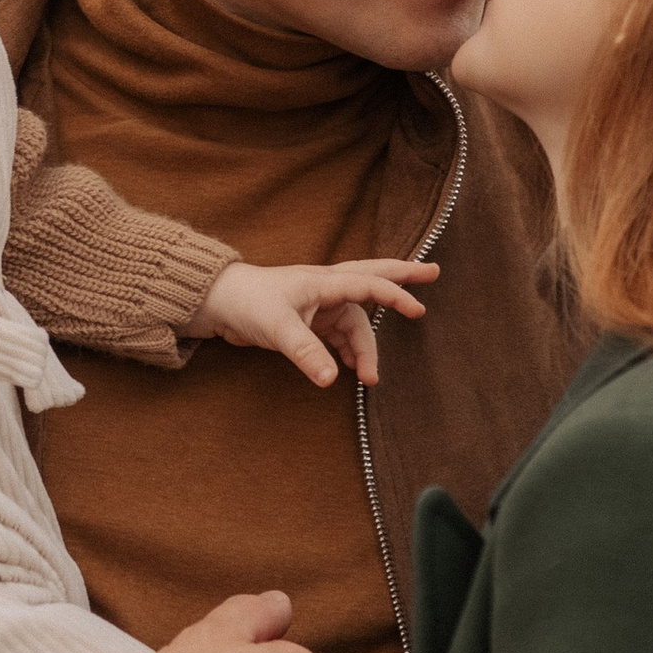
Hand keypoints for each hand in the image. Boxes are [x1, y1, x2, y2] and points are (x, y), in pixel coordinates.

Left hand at [193, 256, 434, 389]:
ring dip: (366, 347)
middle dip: (403, 278)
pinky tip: (353, 370)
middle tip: (434, 272)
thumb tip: (331, 380)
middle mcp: (327, 289)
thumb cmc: (248, 303)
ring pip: (357, 322)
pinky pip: (341, 336)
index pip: (369, 285)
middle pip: (373, 279)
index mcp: (324, 282)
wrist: (219, 303)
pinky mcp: (311, 321)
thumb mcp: (278, 329)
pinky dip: (350, 352)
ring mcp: (320, 305)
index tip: (418, 312)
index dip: (396, 297)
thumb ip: (306, 353)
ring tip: (370, 378)